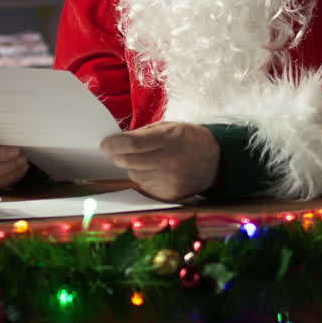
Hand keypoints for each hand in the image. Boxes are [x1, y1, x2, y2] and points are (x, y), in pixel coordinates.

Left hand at [100, 121, 219, 200]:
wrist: (217, 161)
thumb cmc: (189, 139)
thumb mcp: (169, 127)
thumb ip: (142, 134)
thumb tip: (116, 142)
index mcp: (169, 139)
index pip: (131, 144)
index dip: (113, 144)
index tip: (104, 144)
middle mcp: (169, 161)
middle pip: (128, 161)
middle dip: (118, 156)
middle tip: (117, 151)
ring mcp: (169, 181)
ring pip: (134, 175)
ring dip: (132, 167)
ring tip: (147, 160)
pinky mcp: (169, 195)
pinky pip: (144, 186)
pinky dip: (143, 178)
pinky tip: (156, 171)